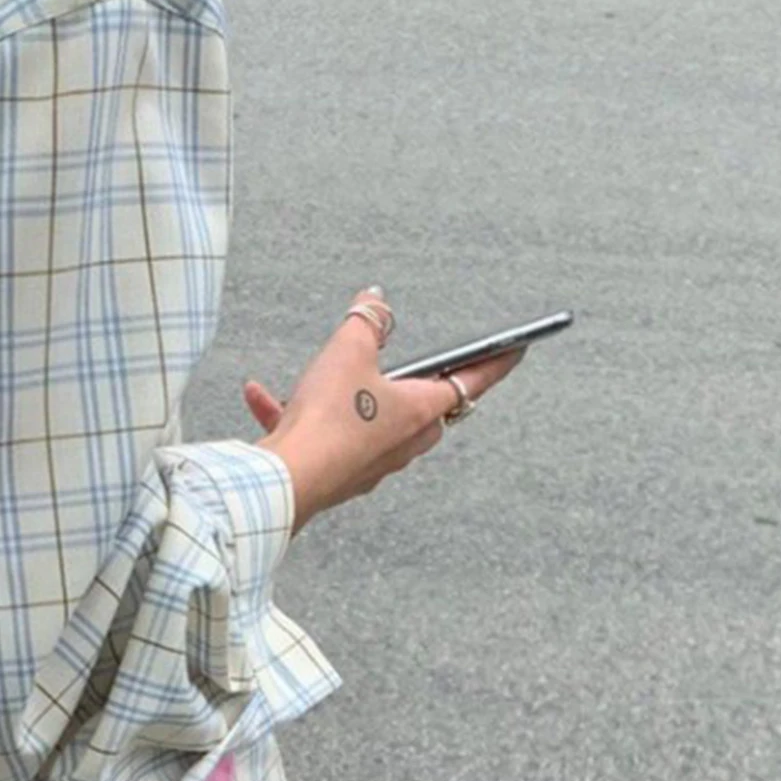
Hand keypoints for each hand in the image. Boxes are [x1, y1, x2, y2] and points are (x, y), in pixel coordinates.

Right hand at [245, 287, 525, 536]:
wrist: (287, 481)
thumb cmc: (328, 420)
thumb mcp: (349, 351)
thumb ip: (366, 320)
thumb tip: (374, 300)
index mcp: (420, 412)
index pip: (472, 380)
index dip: (496, 361)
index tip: (517, 350)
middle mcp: (402, 443)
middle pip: (423, 408)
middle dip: (416, 386)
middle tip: (412, 368)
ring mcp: (371, 463)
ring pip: (369, 421)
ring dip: (342, 397)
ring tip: (312, 378)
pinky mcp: (338, 475)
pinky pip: (325, 437)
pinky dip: (301, 416)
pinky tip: (263, 397)